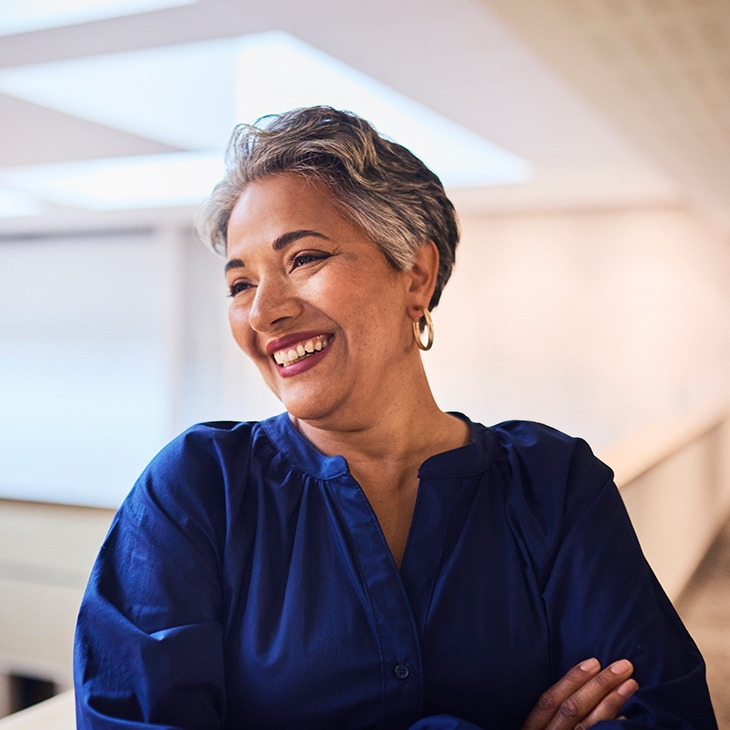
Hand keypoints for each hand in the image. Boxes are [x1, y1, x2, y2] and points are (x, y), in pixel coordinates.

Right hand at [521, 658, 637, 729]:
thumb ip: (550, 719)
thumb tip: (581, 690)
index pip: (551, 700)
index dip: (571, 679)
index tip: (593, 661)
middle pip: (573, 709)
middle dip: (599, 685)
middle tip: (624, 666)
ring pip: (588, 727)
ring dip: (612, 703)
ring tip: (632, 685)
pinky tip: (628, 720)